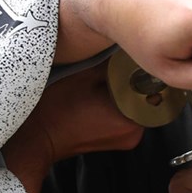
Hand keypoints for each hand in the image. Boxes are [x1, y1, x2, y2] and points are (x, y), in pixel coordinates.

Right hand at [1, 61, 143, 192]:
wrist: (37, 136)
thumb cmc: (56, 112)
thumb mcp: (87, 76)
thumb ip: (114, 64)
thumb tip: (127, 52)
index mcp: (131, 121)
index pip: (154, 92)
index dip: (144, 75)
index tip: (135, 65)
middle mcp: (132, 135)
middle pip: (146, 99)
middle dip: (135, 84)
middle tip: (120, 71)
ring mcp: (124, 140)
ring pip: (136, 107)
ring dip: (126, 94)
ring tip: (107, 84)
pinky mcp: (113, 141)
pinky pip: (125, 116)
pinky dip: (118, 105)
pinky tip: (102, 96)